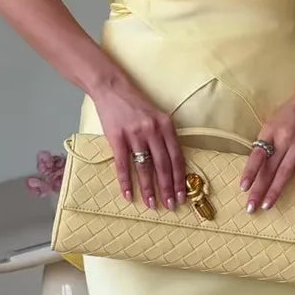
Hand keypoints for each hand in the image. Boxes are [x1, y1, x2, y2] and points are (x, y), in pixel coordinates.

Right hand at [93, 76, 185, 210]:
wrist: (112, 88)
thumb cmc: (135, 104)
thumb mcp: (157, 116)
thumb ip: (165, 136)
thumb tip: (172, 165)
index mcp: (166, 125)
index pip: (177, 156)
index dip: (180, 178)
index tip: (182, 195)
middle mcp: (153, 129)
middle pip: (163, 165)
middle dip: (167, 188)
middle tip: (170, 206)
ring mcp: (135, 133)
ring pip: (145, 167)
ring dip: (149, 188)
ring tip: (152, 204)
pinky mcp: (117, 137)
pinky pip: (123, 164)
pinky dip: (126, 182)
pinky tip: (129, 195)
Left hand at [239, 88, 294, 211]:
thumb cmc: (292, 110)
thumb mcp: (273, 121)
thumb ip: (267, 140)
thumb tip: (257, 161)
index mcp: (270, 131)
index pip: (257, 156)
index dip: (250, 172)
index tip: (243, 187)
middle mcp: (284, 139)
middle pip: (269, 168)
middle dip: (259, 189)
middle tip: (251, 207)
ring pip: (285, 172)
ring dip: (275, 190)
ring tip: (267, 206)